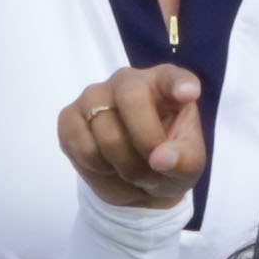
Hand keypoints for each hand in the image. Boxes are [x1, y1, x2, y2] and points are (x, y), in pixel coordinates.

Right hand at [58, 62, 210, 214]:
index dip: (178, 84)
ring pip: (107, 135)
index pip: (171, 77)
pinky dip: (100, 170)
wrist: (136, 181)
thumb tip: (161, 158)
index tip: (189, 93)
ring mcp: (94, 95)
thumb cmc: (168, 161)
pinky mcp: (69, 118)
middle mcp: (127, 81)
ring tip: (135, 172)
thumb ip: (184, 160)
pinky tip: (109, 166)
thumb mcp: (188, 166)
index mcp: (164, 84)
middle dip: (146, 143)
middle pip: (131, 100)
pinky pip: (84, 149)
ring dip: (126, 168)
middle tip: (155, 170)